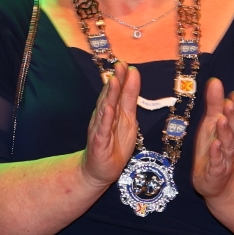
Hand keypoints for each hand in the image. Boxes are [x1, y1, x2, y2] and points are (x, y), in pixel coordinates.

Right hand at [81, 61, 139, 188]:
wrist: (99, 170)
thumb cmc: (114, 144)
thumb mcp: (128, 120)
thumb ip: (129, 99)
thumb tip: (133, 77)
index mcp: (113, 111)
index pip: (118, 92)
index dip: (122, 79)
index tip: (126, 64)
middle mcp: (104, 117)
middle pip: (110, 97)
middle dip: (116, 82)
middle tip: (120, 66)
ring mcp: (100, 129)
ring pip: (105, 110)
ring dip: (109, 96)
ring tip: (113, 81)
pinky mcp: (99, 143)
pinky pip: (102, 130)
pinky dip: (105, 119)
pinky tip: (108, 109)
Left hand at [193, 77, 233, 197]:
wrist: (218, 183)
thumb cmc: (214, 149)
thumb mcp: (211, 125)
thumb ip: (214, 105)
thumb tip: (215, 81)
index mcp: (229, 132)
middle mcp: (230, 144)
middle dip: (232, 116)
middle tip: (229, 103)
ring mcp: (224, 158)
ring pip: (227, 145)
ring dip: (225, 132)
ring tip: (221, 120)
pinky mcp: (216, 172)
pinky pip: (217, 162)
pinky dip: (216, 154)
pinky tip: (214, 145)